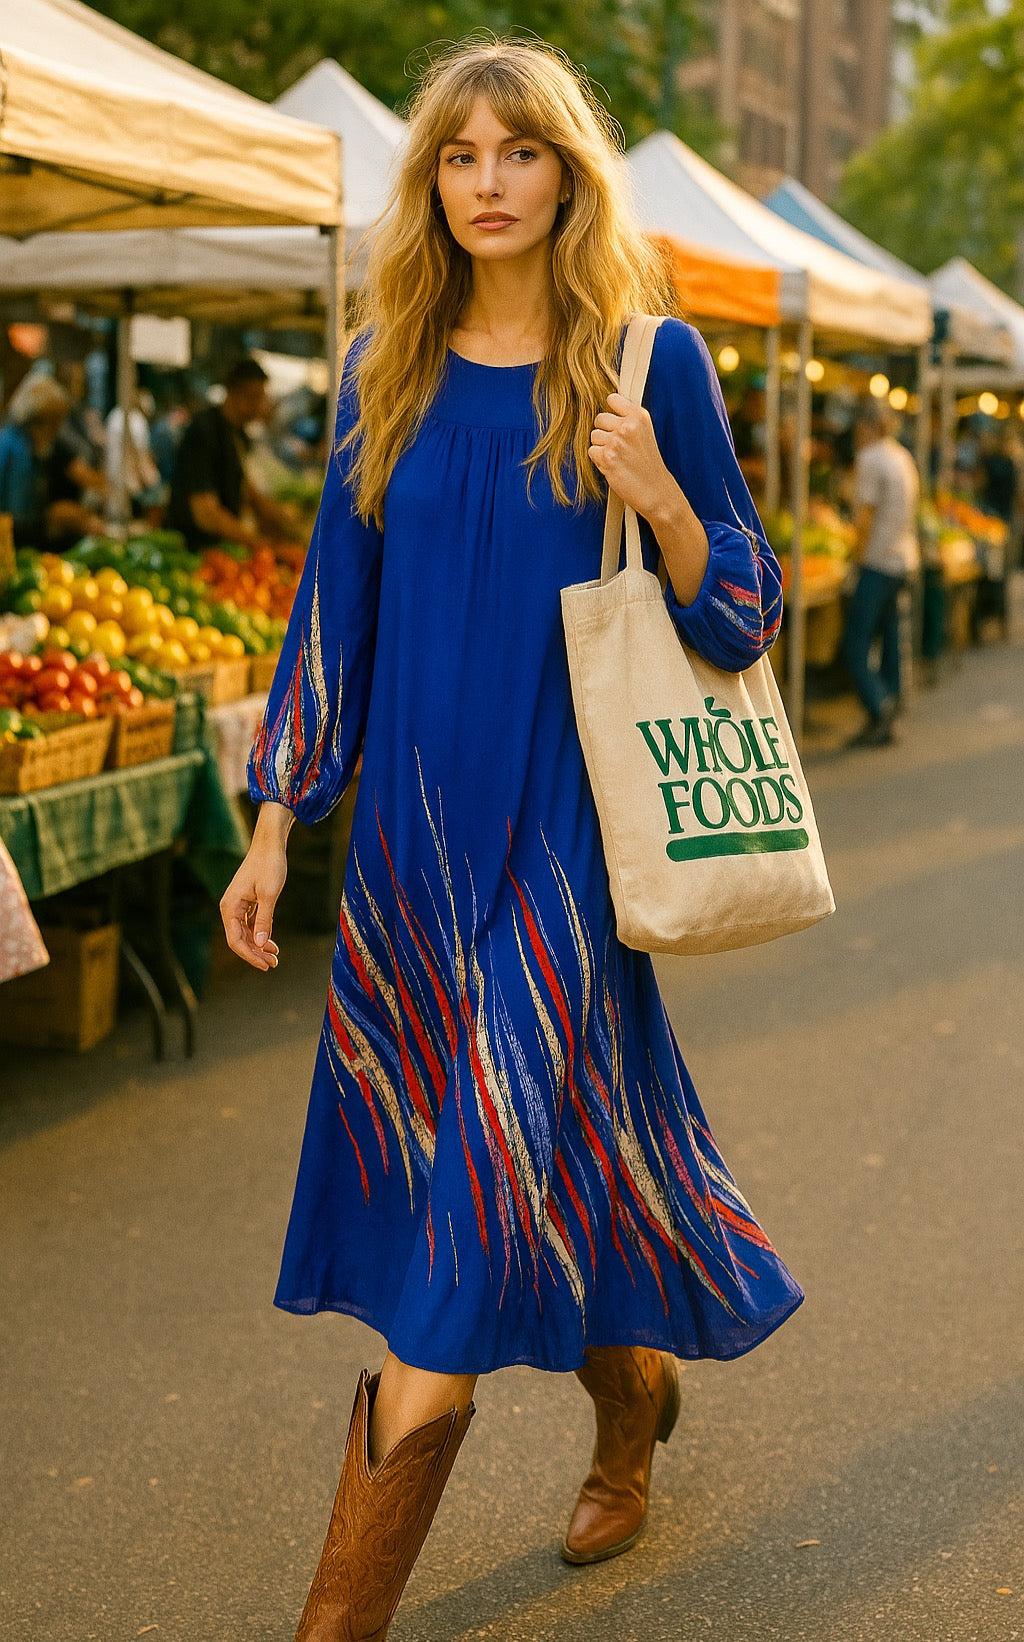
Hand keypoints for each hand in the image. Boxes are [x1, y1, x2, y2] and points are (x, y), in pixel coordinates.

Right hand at [220, 842, 285, 970]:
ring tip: (275, 956)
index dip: (250, 955)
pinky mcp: (246, 901)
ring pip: (245, 932)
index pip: (236, 940)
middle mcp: (230, 907)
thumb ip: (264, 920)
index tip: (266, 965)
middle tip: (274, 963)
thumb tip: (259, 943)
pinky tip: (270, 941)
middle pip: (239, 939)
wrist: (270, 844)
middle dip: (256, 953)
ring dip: (258, 945)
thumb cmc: (269, 866)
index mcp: (230, 907)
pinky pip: (250, 923)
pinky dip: (260, 933)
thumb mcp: (269, 895)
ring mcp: (237, 904)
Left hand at [589, 392, 681, 520]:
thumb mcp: (645, 432)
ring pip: (594, 436)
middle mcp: (628, 426)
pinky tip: (614, 466)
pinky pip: (591, 451)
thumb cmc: (649, 464)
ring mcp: (616, 441)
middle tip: (619, 446)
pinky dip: (599, 460)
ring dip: (601, 447)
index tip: (617, 424)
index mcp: (639, 416)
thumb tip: (606, 407)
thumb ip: (628, 418)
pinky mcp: (607, 457)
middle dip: (605, 432)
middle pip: (599, 418)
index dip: (611, 413)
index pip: (612, 399)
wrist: (656, 490)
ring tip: (618, 457)